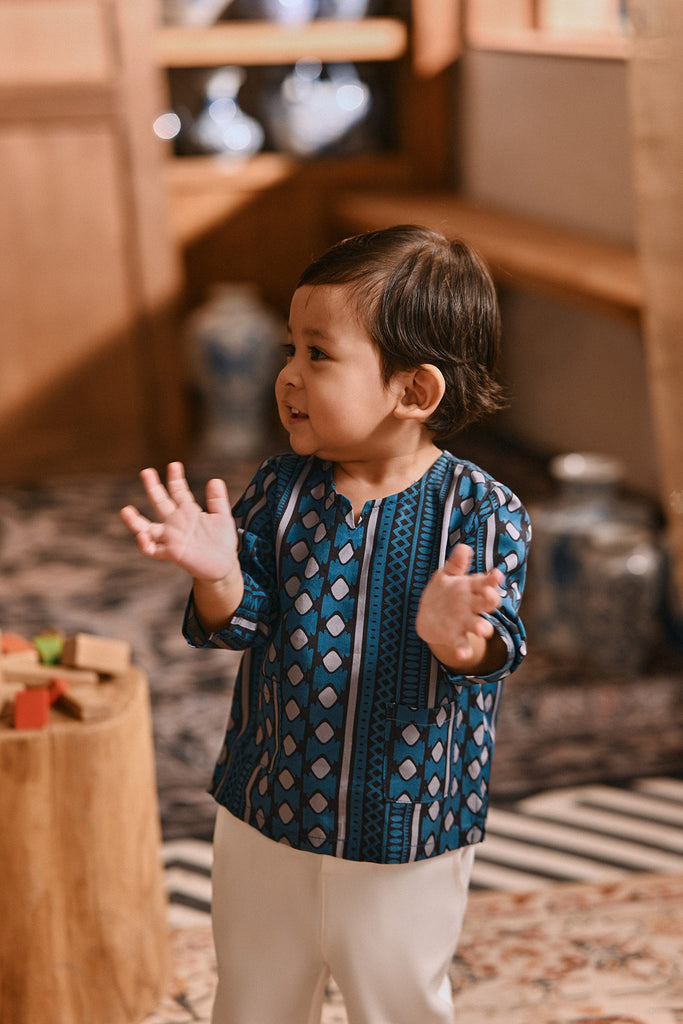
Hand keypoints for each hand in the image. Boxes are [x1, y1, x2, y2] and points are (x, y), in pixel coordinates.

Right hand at [120, 462, 239, 583]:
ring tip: (125, 510)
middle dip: (153, 487)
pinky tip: (141, 536)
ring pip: (147, 528)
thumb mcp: (222, 517)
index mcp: (188, 512)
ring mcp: (171, 538)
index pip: (178, 492)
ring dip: (134, 521)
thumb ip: (217, 500)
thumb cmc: (222, 542)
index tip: (174, 465)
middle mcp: (176, 523)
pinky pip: (152, 550)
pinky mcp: (171, 553)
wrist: (224, 565)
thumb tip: (215, 480)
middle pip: (159, 502)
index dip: (175, 479)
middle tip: (146, 472)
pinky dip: (145, 544)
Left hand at [416, 544, 503, 664]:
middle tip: (489, 596)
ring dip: (482, 628)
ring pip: (479, 625)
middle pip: (486, 603)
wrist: (429, 616)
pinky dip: (463, 651)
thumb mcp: (447, 575)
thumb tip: (464, 547)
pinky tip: (461, 655)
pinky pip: (462, 645)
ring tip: (482, 630)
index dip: (491, 579)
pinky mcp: (456, 638)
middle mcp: (472, 606)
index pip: (484, 582)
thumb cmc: (444, 592)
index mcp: (471, 588)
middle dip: (490, 600)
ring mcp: (465, 623)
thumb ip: (456, 564)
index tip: (497, 574)